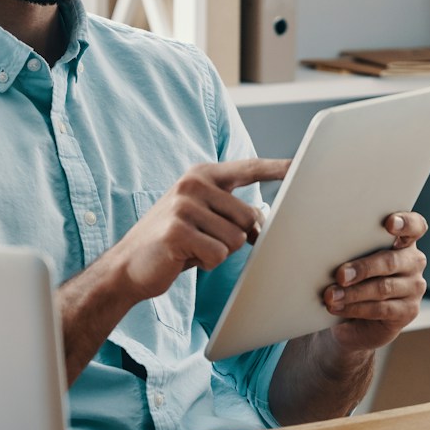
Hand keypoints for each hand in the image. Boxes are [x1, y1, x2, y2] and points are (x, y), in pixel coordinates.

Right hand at [101, 158, 289, 300]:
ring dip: (219, 252)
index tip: (301, 164)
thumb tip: (265, 218)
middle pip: (249, 216)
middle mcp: (193, 184)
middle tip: (205, 242)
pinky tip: (185, 258)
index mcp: (201, 175)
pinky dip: (206, 264)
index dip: (276, 168)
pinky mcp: (178, 230)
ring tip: (192, 249)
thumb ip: (230, 210)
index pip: (248, 168)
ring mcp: (184, 205)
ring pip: (236, 239)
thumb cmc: (172, 243)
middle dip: (236, 238)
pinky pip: (218, 254)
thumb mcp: (202, 217)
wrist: (128, 266)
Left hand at [320, 212, 428, 352]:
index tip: (389, 223)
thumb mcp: (357, 258)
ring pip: (383, 288)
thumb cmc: (358, 277)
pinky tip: (338, 309)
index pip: (415, 226)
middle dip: (362, 268)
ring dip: (353, 293)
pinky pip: (381, 310)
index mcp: (404, 240)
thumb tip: (327, 250)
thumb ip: (353, 249)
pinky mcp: (409, 311)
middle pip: (390, 261)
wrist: (363, 316)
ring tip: (331, 297)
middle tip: (340, 275)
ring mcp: (414, 287)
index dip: (405, 223)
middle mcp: (413, 262)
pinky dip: (356, 310)